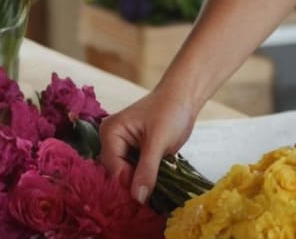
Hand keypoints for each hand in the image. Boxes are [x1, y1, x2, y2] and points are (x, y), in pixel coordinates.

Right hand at [98, 87, 197, 203]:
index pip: (114, 170)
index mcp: (110, 133)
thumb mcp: (159, 140)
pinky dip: (146, 178)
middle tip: (153, 191)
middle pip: (118, 176)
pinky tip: (157, 180)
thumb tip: (138, 198)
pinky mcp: (134, 154)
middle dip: (135, 184)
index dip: (129, 184)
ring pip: (127, 177)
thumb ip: (147, 169)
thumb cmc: (170, 109)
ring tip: (157, 184)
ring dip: (141, 182)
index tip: (146, 195)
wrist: (184, 97)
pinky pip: (136, 173)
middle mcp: (111, 142)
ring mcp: (122, 148)